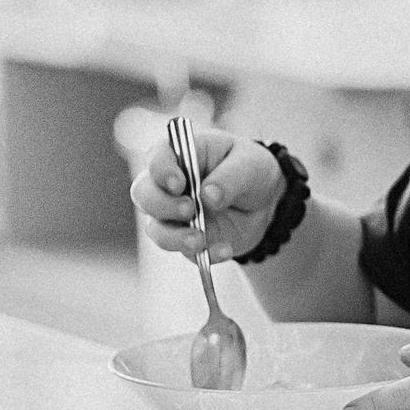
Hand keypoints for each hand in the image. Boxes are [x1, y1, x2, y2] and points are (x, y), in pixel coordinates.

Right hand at [129, 127, 280, 261]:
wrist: (266, 203)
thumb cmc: (250, 170)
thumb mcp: (249, 164)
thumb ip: (230, 176)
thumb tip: (208, 195)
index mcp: (180, 155)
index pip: (157, 158)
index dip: (162, 171)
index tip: (179, 183)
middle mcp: (167, 185)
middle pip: (143, 194)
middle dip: (161, 205)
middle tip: (189, 209)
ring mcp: (172, 215)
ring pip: (156, 229)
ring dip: (174, 237)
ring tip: (200, 241)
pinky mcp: (184, 239)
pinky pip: (184, 252)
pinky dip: (203, 254)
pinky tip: (225, 250)